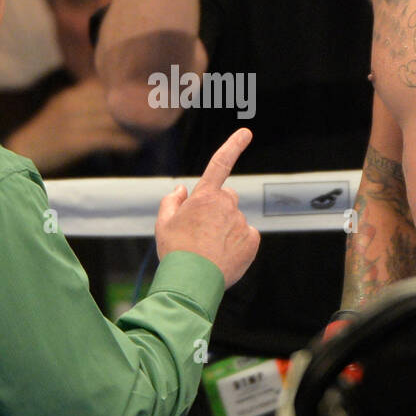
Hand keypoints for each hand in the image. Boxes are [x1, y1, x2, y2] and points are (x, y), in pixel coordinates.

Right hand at [7, 78, 141, 174]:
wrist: (23, 152)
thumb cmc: (49, 135)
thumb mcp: (66, 110)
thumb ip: (88, 103)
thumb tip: (117, 102)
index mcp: (73, 95)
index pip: (108, 86)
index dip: (132, 91)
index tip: (154, 95)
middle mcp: (73, 104)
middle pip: (114, 101)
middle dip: (138, 107)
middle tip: (161, 114)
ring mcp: (72, 122)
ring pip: (113, 120)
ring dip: (135, 126)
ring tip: (154, 131)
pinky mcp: (73, 142)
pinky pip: (105, 139)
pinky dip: (123, 142)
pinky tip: (136, 146)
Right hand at [155, 128, 259, 287]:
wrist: (192, 282)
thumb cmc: (175, 251)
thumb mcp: (163, 224)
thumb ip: (172, 201)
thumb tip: (182, 189)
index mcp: (205, 197)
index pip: (220, 164)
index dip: (234, 146)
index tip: (247, 132)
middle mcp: (227, 205)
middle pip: (226, 196)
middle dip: (218, 206)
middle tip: (202, 229)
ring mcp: (241, 223)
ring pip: (235, 219)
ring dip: (225, 228)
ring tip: (209, 249)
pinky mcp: (252, 240)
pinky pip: (247, 235)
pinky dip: (238, 243)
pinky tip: (223, 256)